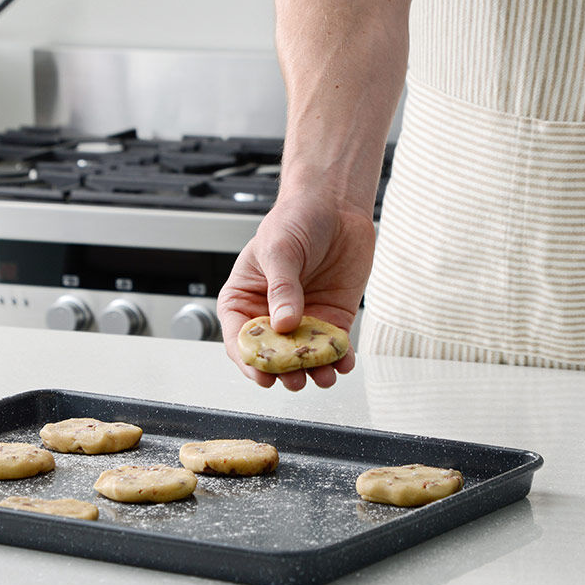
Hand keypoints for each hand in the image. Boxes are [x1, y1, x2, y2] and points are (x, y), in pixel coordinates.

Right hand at [217, 192, 375, 390]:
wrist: (335, 205)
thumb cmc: (294, 219)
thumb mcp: (279, 249)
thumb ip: (281, 287)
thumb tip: (284, 323)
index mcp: (244, 300)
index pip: (240, 339)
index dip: (249, 360)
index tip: (263, 374)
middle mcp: (270, 316)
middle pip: (272, 355)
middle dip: (283, 371)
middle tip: (294, 379)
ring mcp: (302, 321)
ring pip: (303, 357)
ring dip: (313, 371)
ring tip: (323, 376)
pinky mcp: (331, 319)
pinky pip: (333, 348)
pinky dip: (339, 358)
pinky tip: (344, 361)